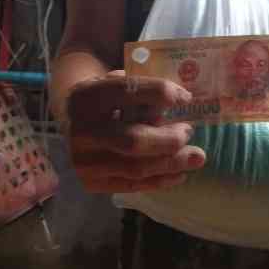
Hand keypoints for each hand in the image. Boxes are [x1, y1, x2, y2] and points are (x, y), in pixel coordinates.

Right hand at [65, 70, 205, 192]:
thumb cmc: (105, 99)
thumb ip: (141, 90)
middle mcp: (81, 131)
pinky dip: (158, 181)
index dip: (161, 93)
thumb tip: (181, 100)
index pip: (128, 91)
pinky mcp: (90, 182)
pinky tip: (178, 174)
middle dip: (168, 139)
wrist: (72, 122)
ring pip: (134, 167)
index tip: (186, 97)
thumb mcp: (115, 82)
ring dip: (170, 163)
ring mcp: (83, 161)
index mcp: (86, 97)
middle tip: (189, 132)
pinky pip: (130, 185)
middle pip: (132, 140)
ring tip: (196, 158)